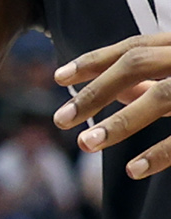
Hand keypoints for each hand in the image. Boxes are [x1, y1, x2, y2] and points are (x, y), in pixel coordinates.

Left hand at [54, 32, 170, 174]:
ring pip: (162, 96)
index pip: (134, 48)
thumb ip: (156, 84)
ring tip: (84, 144)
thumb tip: (119, 91)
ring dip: (119, 122)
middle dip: (95, 91)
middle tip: (60, 120)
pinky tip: (132, 171)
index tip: (58, 77)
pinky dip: (159, 153)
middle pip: (137, 65)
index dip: (94, 61)